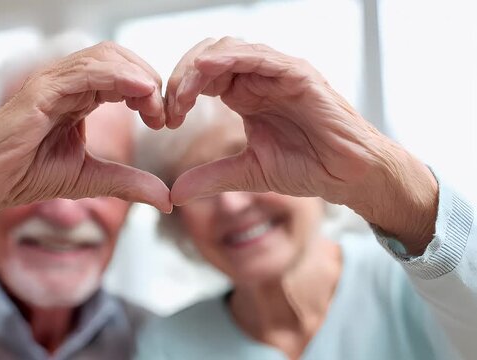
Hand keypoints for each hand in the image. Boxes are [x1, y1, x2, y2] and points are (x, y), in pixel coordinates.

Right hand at [0, 42, 170, 229]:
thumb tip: (168, 200)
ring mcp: (53, 82)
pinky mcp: (41, 89)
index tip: (165, 121)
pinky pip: (85, 71)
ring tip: (155, 105)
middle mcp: (68, 83)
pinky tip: (142, 90)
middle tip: (164, 114)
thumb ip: (129, 183)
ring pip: (105, 57)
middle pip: (119, 58)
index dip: (150, 92)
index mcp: (81, 97)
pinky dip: (117, 75)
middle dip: (149, 80)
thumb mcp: (92, 179)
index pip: (125, 76)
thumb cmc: (29, 175)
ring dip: (138, 76)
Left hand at [166, 37, 437, 252]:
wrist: (348, 176)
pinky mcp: (298, 75)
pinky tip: (208, 70)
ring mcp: (277, 73)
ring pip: (228, 49)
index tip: (166, 120)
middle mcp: (257, 78)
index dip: (178, 92)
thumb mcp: (247, 173)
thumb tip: (173, 194)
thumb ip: (211, 177)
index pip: (200, 77)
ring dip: (198, 67)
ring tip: (182, 93)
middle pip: (207, 56)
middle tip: (170, 107)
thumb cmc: (306, 167)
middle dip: (181, 76)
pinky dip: (232, 57)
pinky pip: (261, 56)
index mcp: (243, 94)